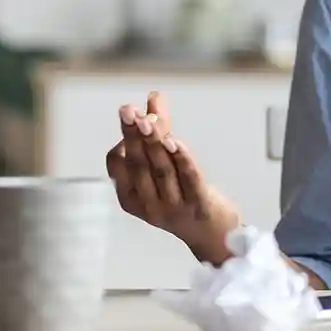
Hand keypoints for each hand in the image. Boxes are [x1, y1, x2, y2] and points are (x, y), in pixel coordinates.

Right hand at [104, 92, 240, 263]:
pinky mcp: (199, 205)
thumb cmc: (183, 195)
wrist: (212, 233)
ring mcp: (174, 206)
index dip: (124, 139)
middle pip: (138, 165)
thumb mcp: (165, 166)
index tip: (132, 112)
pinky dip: (180, 159)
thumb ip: (160, 131)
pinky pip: (188, 178)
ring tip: (148, 121)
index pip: (118, 165)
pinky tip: (174, 141)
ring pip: (161, 170)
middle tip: (129, 110)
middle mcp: (149, 204)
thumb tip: (153, 97)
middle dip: (133, 135)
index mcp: (131, 197)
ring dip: (153, 143)